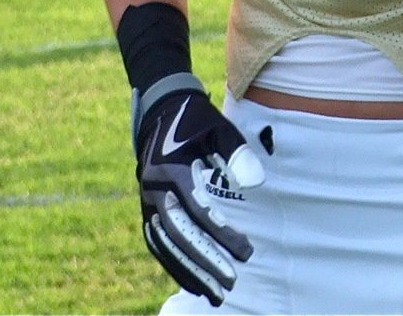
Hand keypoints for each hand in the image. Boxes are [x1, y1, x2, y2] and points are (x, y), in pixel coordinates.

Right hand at [135, 84, 264, 306]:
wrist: (161, 109)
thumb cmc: (196, 119)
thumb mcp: (219, 128)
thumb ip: (237, 154)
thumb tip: (257, 184)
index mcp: (171, 170)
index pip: (199, 212)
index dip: (222, 234)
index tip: (247, 252)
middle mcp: (154, 189)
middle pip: (180, 235)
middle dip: (205, 262)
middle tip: (230, 283)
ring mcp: (146, 200)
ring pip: (165, 244)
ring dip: (188, 271)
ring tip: (213, 294)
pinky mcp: (145, 206)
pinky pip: (156, 241)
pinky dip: (172, 262)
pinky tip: (191, 279)